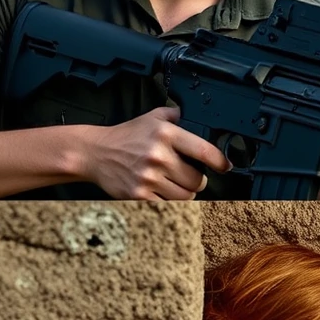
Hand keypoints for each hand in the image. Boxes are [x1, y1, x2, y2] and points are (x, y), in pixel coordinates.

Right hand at [79, 107, 231, 199]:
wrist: (94, 153)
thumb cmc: (125, 136)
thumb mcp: (150, 118)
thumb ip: (174, 115)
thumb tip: (191, 114)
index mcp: (166, 134)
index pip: (205, 151)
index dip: (220, 162)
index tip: (225, 167)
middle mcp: (159, 156)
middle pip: (197, 180)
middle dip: (197, 180)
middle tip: (190, 176)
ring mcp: (149, 177)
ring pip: (185, 196)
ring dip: (184, 193)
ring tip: (175, 184)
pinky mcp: (139, 195)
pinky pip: (168, 205)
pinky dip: (169, 202)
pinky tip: (163, 192)